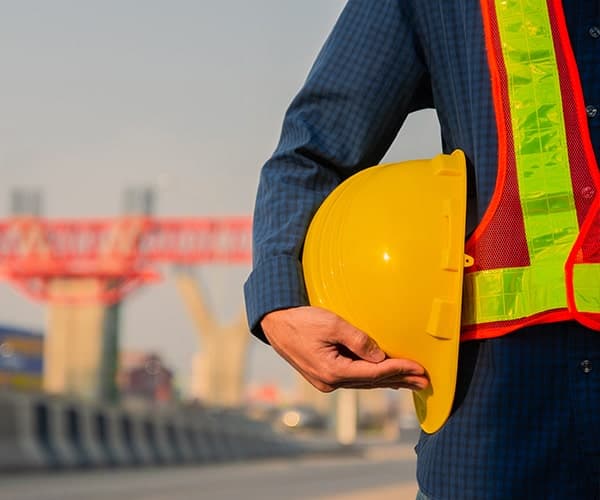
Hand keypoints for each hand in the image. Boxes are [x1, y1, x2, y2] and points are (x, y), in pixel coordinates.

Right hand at [261, 306, 428, 392]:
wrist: (275, 323)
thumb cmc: (301, 320)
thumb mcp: (331, 324)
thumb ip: (358, 340)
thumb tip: (380, 358)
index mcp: (332, 371)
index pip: (374, 373)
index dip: (399, 370)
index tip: (419, 368)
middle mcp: (330, 382)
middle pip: (372, 382)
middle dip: (400, 380)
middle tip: (425, 381)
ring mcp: (326, 381)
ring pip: (364, 382)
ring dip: (389, 381)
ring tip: (411, 382)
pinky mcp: (324, 375)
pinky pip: (355, 378)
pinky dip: (373, 377)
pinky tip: (385, 378)